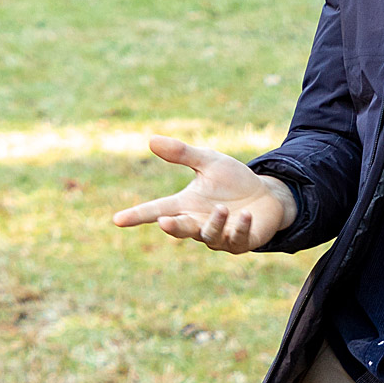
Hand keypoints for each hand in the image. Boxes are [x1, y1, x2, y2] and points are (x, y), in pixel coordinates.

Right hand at [110, 135, 297, 254]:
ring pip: (208, 235)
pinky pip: (235, 239)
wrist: (266, 196)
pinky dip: (239, 228)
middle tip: (165, 222)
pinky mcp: (239, 242)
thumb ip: (182, 153)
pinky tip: (245, 216)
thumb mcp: (208, 161)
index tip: (117, 220)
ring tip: (222, 208)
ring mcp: (218, 236)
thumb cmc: (233, 181)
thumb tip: (151, 140)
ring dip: (214, 223)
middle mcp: (197, 223)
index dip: (136, 216)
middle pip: (179, 228)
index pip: (155, 210)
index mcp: (185, 205)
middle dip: (173, 227)